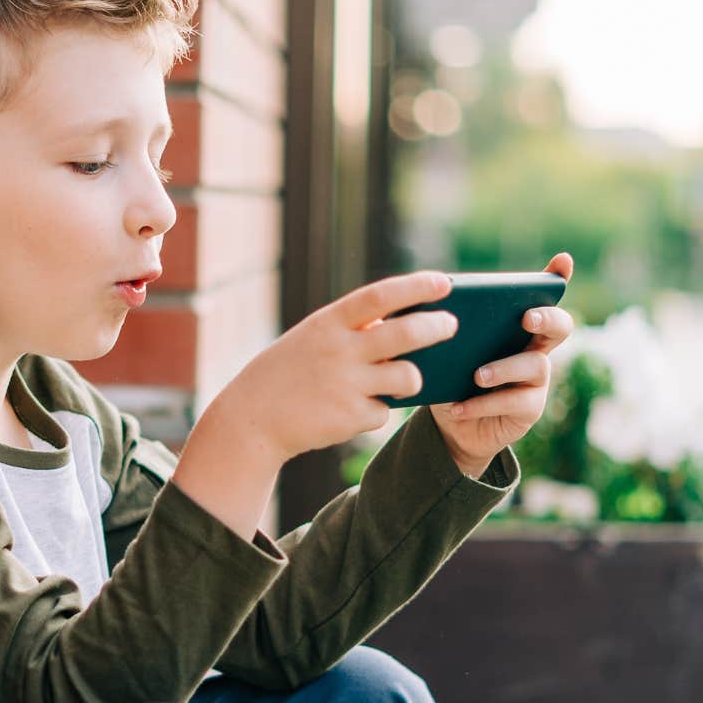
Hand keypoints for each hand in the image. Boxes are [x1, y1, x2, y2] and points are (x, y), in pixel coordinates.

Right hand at [210, 269, 465, 464]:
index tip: (445, 282)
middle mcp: (340, 351)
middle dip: (436, 327)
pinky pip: (384, 411)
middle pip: (406, 334)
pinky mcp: (350, 418)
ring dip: (413, 378)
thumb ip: (350, 330)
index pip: (381, 295)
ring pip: (407, 377)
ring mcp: (346, 385)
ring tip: (405, 380)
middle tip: (451, 325)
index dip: (417, 286)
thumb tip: (397, 323)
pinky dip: (377, 410)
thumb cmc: (286, 373)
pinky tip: (354, 410)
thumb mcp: (311, 339)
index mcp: (328, 324)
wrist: (251, 420)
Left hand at [429, 253, 577, 476]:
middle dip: (547, 318)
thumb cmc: (452, 376)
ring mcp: (536, 380)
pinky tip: (460, 407)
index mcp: (516, 326)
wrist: (450, 425)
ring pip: (536, 366)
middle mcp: (535, 348)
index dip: (558, 277)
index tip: (562, 261)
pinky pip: (515, 402)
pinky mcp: (530, 409)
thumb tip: (418, 302)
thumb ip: (445, 326)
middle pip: (560, 327)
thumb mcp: (446, 348)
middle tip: (526, 318)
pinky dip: (484, 404)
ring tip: (476, 376)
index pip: (544, 295)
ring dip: (504, 368)